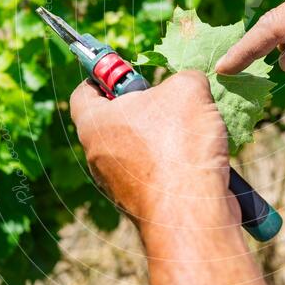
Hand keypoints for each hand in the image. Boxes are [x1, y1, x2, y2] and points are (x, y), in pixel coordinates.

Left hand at [70, 71, 237, 232]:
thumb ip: (183, 78)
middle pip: (117, 120)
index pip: (83, 91)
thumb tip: (188, 86)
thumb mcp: (187, 89)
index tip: (128, 71)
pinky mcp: (145, 204)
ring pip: (141, 148)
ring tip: (195, 131)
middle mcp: (99, 156)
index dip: (103, 75)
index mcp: (94, 124)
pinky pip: (159, 173)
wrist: (192, 213)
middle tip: (173, 100)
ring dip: (167, 137)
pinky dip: (178, 163)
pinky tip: (201, 159)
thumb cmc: (179, 145)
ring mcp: (121, 185)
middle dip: (147, 107)